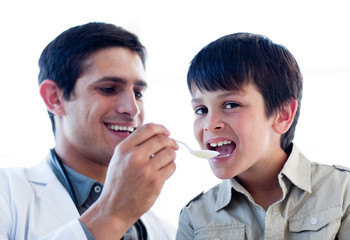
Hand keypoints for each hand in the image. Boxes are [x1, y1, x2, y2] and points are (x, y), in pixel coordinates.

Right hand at [80, 123, 177, 238]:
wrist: (114, 207)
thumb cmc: (118, 182)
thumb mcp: (119, 158)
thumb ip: (135, 144)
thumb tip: (158, 134)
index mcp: (124, 148)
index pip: (148, 128)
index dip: (161, 128)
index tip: (166, 132)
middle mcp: (135, 156)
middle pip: (162, 139)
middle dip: (171, 141)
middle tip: (174, 146)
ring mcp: (146, 169)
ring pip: (170, 153)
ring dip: (172, 155)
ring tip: (166, 160)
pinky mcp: (155, 181)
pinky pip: (171, 167)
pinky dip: (171, 167)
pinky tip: (163, 171)